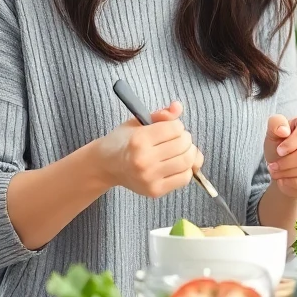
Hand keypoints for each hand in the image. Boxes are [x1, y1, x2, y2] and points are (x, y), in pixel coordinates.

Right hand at [89, 101, 203, 197]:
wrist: (105, 166)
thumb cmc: (123, 142)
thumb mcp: (138, 122)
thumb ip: (161, 115)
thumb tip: (178, 106)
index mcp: (139, 139)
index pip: (175, 128)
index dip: (178, 126)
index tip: (173, 128)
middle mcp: (143, 159)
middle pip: (183, 145)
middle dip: (186, 139)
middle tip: (180, 139)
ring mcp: (149, 177)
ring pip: (186, 162)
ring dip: (190, 154)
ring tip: (182, 151)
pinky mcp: (154, 190)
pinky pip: (184, 178)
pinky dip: (187, 170)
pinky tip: (178, 165)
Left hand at [265, 113, 296, 197]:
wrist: (285, 168)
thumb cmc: (280, 147)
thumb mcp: (272, 133)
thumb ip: (275, 124)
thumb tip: (283, 129)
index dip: (289, 145)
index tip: (278, 151)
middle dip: (286, 163)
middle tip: (273, 167)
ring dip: (289, 175)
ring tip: (277, 174)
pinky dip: (296, 184)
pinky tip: (287, 181)